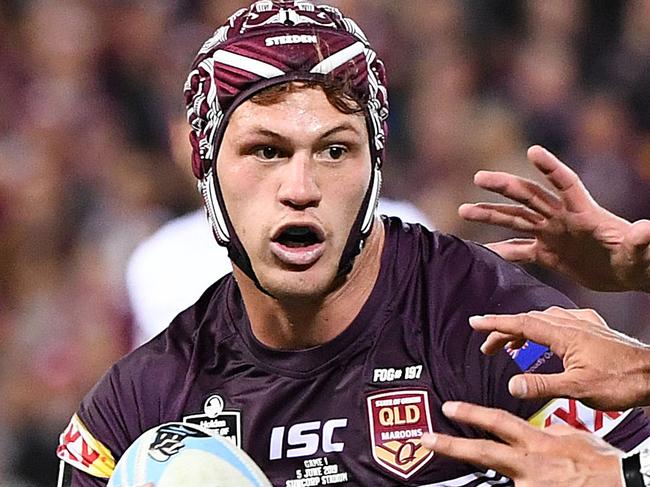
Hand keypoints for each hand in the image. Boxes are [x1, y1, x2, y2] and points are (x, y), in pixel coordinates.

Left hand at [422, 401, 623, 486]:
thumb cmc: (602, 463)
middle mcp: (528, 465)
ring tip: (466, 462)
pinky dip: (508, 486)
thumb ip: (548, 432)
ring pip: (496, 479)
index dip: (471, 413)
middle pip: (482, 452)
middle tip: (425, 440)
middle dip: (450, 446)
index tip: (448, 407)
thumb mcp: (573, 436)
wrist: (623, 485)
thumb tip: (537, 428)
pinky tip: (508, 482)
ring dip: (481, 474)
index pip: (497, 422)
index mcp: (538, 442)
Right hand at [459, 145, 649, 291]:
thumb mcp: (640, 251)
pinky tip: (480, 251)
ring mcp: (551, 234)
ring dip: (490, 215)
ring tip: (463, 211)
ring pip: (515, 220)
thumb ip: (640, 240)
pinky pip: (518, 250)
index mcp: (584, 212)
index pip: (565, 183)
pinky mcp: (547, 254)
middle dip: (504, 186)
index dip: (550, 168)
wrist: (628, 273)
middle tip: (479, 178)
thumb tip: (649, 229)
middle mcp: (562, 218)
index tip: (532, 151)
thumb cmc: (639, 259)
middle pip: (528, 197)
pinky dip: (500, 251)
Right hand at [471, 306, 649, 409]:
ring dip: (523, 330)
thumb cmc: (622, 380)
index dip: (495, 323)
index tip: (475, 322)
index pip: (521, 323)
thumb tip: (512, 385)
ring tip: (512, 345)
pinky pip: (561, 322)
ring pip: (544, 320)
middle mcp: (571, 324)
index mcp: (563, 334)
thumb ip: (542, 385)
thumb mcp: (577, 388)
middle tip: (488, 346)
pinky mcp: (594, 330)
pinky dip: (544, 329)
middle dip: (504, 331)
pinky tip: (548, 340)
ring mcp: (584, 325)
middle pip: (529, 320)